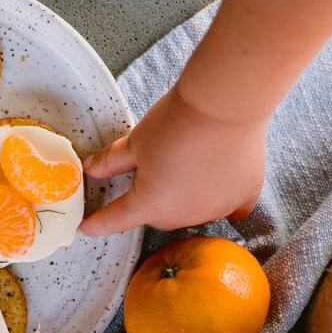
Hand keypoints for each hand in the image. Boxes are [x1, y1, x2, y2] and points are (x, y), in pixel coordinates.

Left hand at [78, 83, 266, 235]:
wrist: (226, 105)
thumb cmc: (175, 123)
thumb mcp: (134, 142)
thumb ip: (110, 162)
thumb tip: (91, 169)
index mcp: (150, 205)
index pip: (116, 219)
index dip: (99, 223)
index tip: (87, 228)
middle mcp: (184, 216)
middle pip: (157, 215)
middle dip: (148, 200)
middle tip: (149, 170)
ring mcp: (217, 209)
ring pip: (191, 210)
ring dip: (183, 197)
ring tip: (184, 164)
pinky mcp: (244, 195)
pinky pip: (229, 207)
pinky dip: (219, 199)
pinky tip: (217, 187)